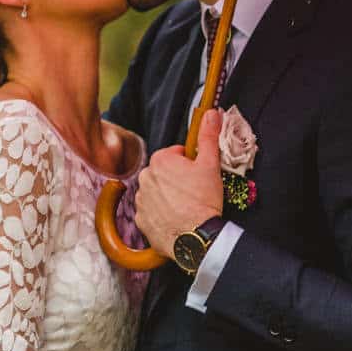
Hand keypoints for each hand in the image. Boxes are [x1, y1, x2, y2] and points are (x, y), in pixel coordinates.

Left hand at [133, 107, 225, 254]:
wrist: (196, 237)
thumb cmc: (203, 200)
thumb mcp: (210, 164)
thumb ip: (208, 136)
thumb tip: (211, 113)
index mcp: (160, 160)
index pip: (175, 154)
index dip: (190, 164)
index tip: (198, 175)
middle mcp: (144, 177)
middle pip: (165, 173)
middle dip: (177, 180)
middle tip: (195, 192)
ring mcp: (141, 200)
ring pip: (157, 193)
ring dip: (168, 197)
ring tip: (186, 207)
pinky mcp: (141, 220)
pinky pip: (151, 213)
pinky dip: (161, 215)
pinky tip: (176, 219)